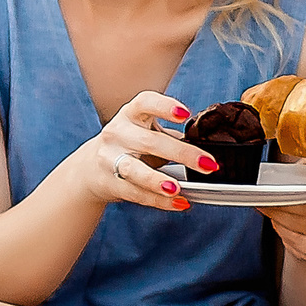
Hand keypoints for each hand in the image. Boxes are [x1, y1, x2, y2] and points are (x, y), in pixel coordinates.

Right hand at [68, 89, 210, 213]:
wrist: (92, 167)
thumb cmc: (130, 145)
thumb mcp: (146, 130)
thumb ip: (173, 135)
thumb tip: (213, 144)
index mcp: (131, 114)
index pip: (145, 103)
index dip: (164, 106)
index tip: (185, 114)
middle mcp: (118, 133)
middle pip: (149, 142)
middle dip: (181, 153)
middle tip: (208, 164)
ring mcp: (110, 159)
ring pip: (134, 170)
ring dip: (156, 180)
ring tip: (177, 189)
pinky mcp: (110, 183)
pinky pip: (136, 193)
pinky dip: (159, 201)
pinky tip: (179, 203)